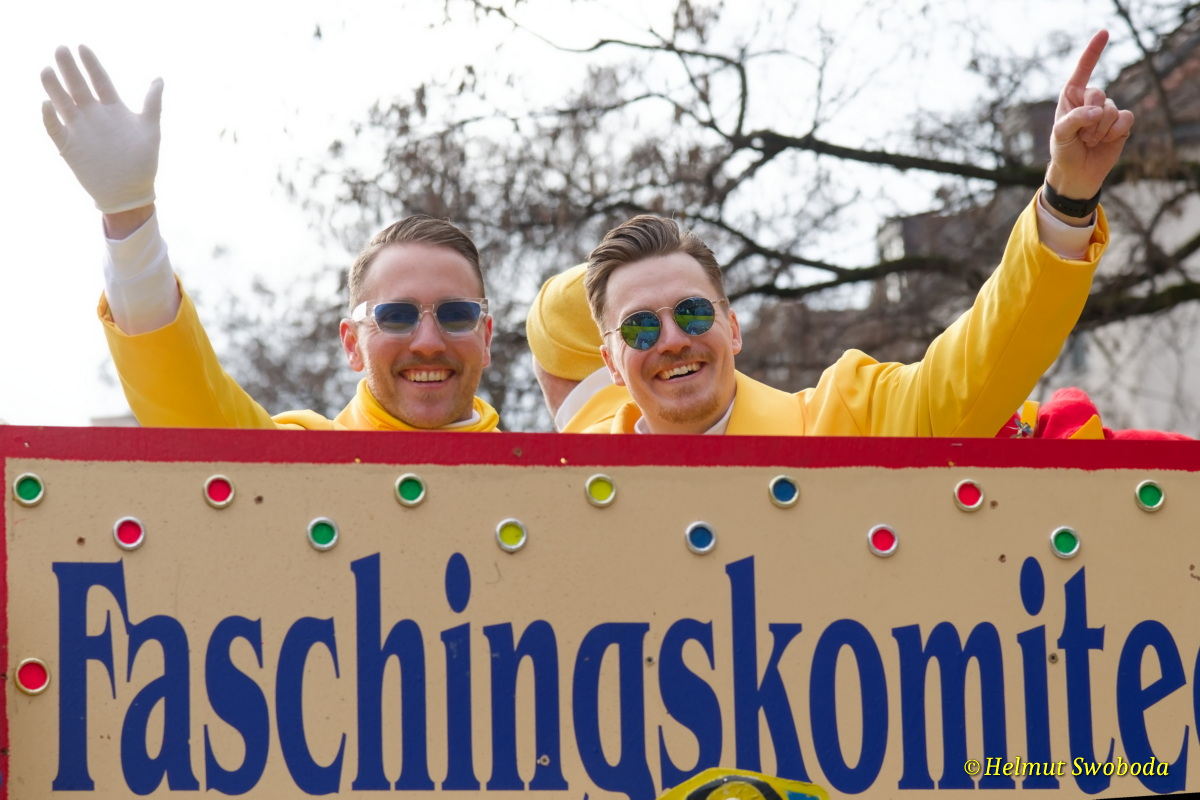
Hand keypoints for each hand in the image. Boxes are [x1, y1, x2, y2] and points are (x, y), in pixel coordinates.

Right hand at [41, 45, 163, 213]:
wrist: (131, 193)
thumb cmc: (144, 161)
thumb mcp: (151, 130)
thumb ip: (153, 103)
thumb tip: (159, 78)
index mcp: (113, 108)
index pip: (99, 80)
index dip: (91, 64)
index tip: (82, 46)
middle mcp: (93, 115)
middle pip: (78, 86)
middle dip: (69, 68)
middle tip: (60, 49)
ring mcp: (80, 129)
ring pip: (62, 103)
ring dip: (54, 88)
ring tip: (47, 70)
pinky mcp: (69, 146)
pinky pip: (55, 128)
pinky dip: (49, 117)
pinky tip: (46, 104)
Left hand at [1046, 30, 1134, 201]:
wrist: (1078, 173)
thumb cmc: (1064, 150)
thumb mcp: (1061, 134)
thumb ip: (1075, 119)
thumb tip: (1098, 111)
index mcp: (1071, 96)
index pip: (1082, 69)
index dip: (1093, 51)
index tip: (1104, 32)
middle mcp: (1091, 99)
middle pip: (1098, 94)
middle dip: (1088, 118)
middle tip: (1080, 135)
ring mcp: (1107, 110)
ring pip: (1111, 110)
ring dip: (1098, 130)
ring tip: (1090, 140)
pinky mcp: (1121, 122)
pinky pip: (1125, 118)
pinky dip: (1115, 132)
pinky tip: (1106, 141)